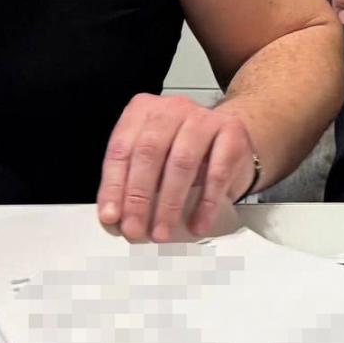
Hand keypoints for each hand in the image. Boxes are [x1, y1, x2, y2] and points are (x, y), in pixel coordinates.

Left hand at [96, 93, 256, 242]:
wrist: (231, 138)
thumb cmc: (185, 152)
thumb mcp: (153, 161)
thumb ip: (129, 184)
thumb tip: (113, 220)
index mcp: (143, 111)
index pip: (121, 149)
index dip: (113, 185)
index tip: (111, 217)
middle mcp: (172, 109)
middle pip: (149, 152)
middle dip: (139, 196)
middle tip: (135, 230)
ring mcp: (204, 118)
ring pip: (182, 161)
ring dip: (169, 203)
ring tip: (162, 233)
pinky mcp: (232, 133)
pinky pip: (217, 172)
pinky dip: (205, 204)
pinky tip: (197, 225)